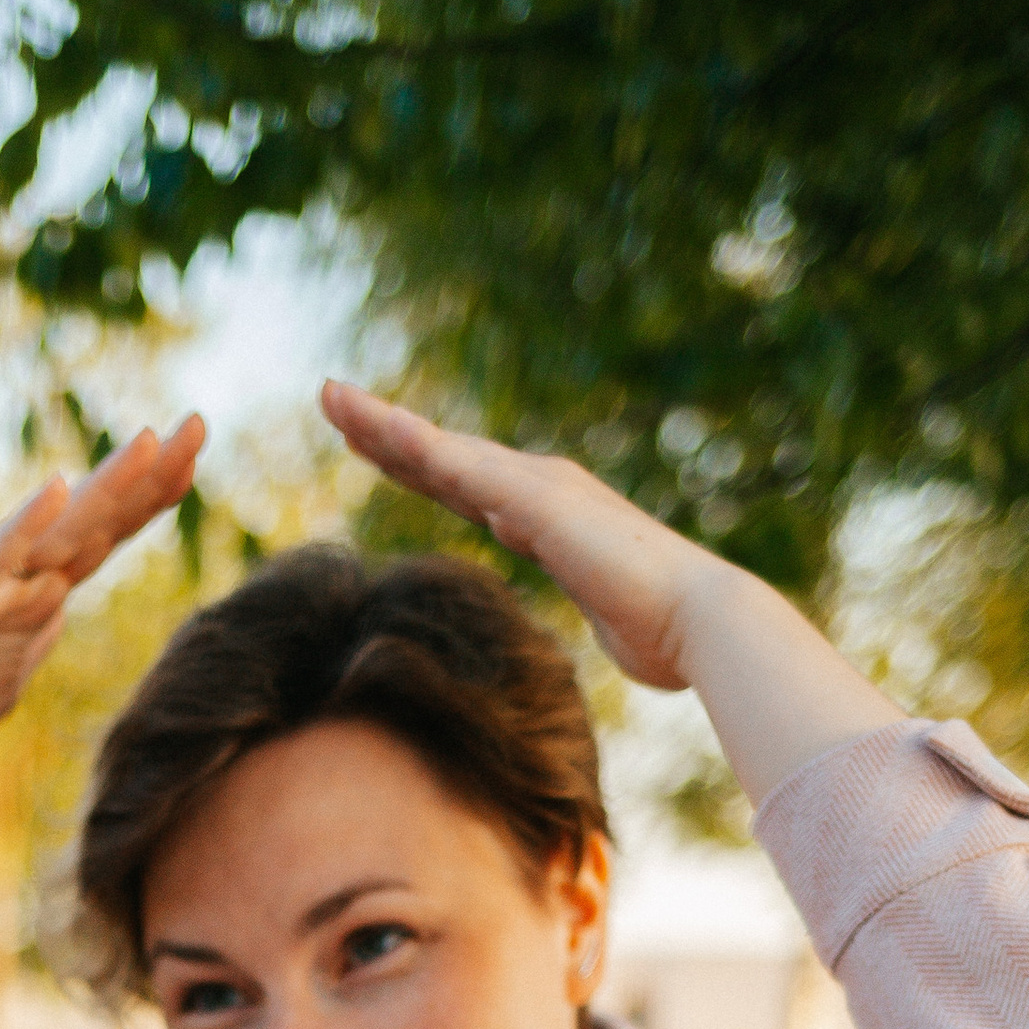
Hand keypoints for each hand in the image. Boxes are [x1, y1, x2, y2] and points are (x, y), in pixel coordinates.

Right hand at [0, 415, 207, 774]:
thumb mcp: (0, 684)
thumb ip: (30, 643)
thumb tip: (58, 610)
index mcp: (34, 600)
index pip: (106, 539)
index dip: (151, 500)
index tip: (196, 456)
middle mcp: (16, 581)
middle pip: (97, 522)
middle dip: (150, 477)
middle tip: (200, 422)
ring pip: (57, 532)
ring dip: (105, 489)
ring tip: (150, 441)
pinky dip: (25, 525)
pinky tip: (56, 489)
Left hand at [319, 384, 720, 687]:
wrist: (698, 621)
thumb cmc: (657, 629)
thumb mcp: (594, 608)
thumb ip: (574, 587)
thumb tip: (568, 582)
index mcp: (542, 513)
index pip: (458, 482)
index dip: (409, 460)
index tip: (364, 443)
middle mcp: (536, 487)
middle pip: (440, 453)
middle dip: (382, 427)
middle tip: (329, 398)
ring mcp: (538, 489)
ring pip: (443, 449)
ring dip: (386, 423)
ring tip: (334, 398)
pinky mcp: (540, 503)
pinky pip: (465, 470)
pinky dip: (421, 448)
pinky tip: (381, 432)